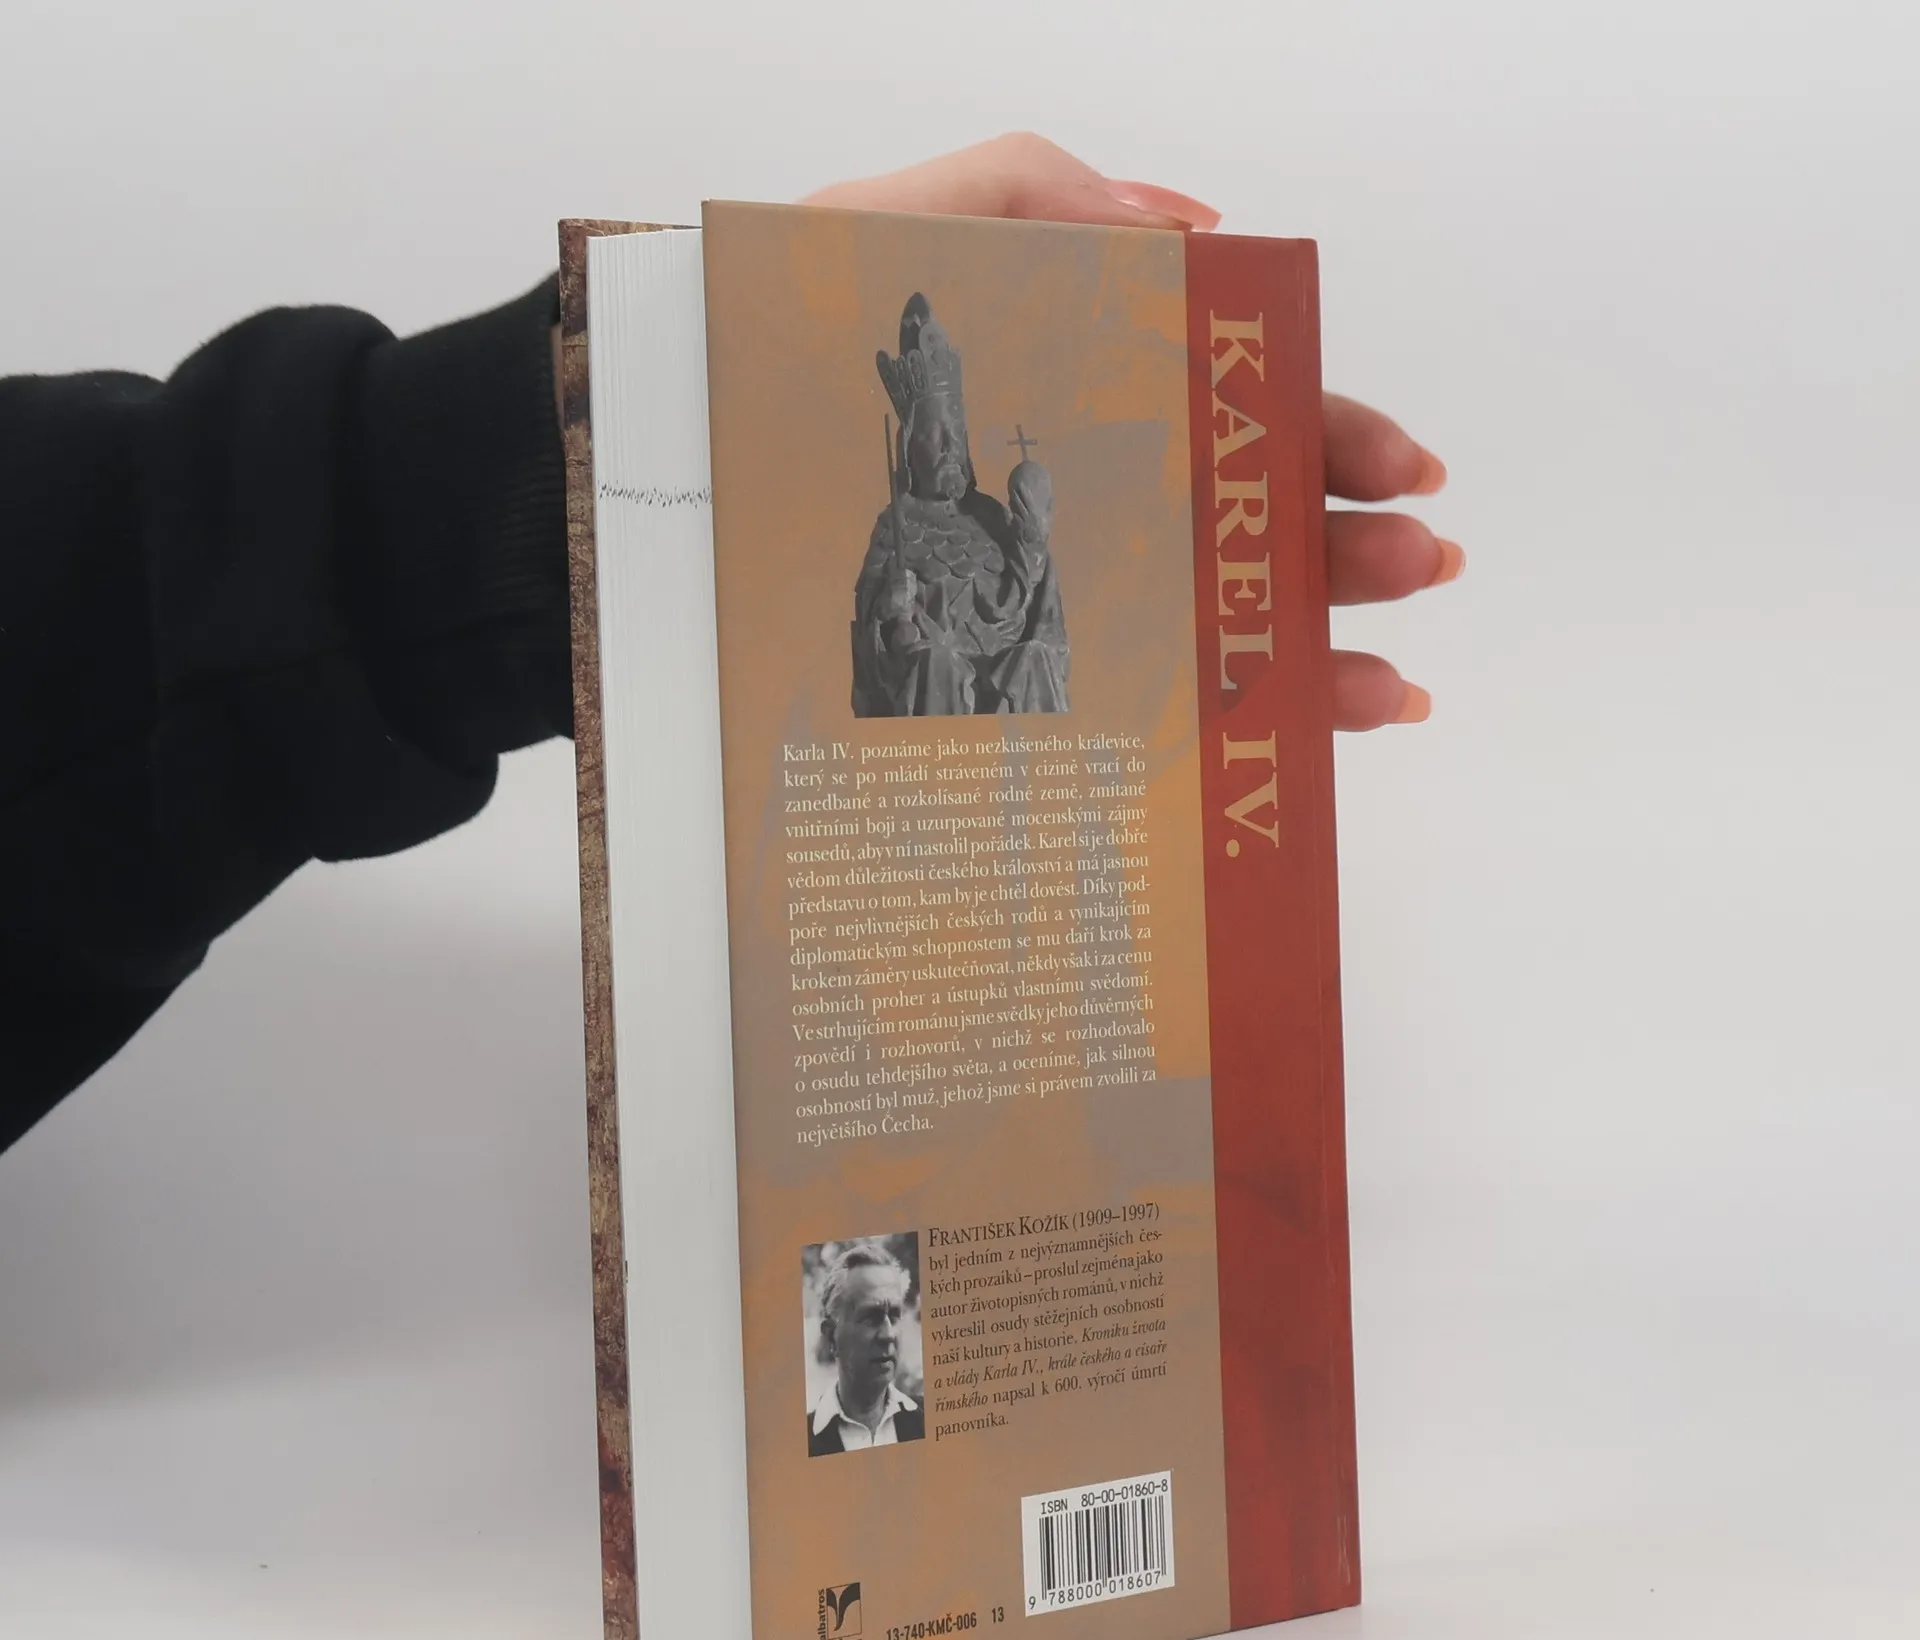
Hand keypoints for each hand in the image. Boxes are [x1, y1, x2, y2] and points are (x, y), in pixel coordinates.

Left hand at [805, 133, 1457, 730]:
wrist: (646, 487)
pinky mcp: (996, 676)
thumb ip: (1033, 195)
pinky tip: (1312, 728)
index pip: (1226, 414)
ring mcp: (1043, 592)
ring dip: (1314, 647)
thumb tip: (1196, 228)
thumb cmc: (757, 346)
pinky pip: (1136, 702)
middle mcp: (1074, 495)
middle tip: (1418, 565)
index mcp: (1069, 392)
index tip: (1396, 468)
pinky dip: (1233, 719)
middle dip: (1340, 544)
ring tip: (1390, 680)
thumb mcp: (889, 225)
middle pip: (1237, 522)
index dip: (1321, 432)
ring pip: (1208, 621)